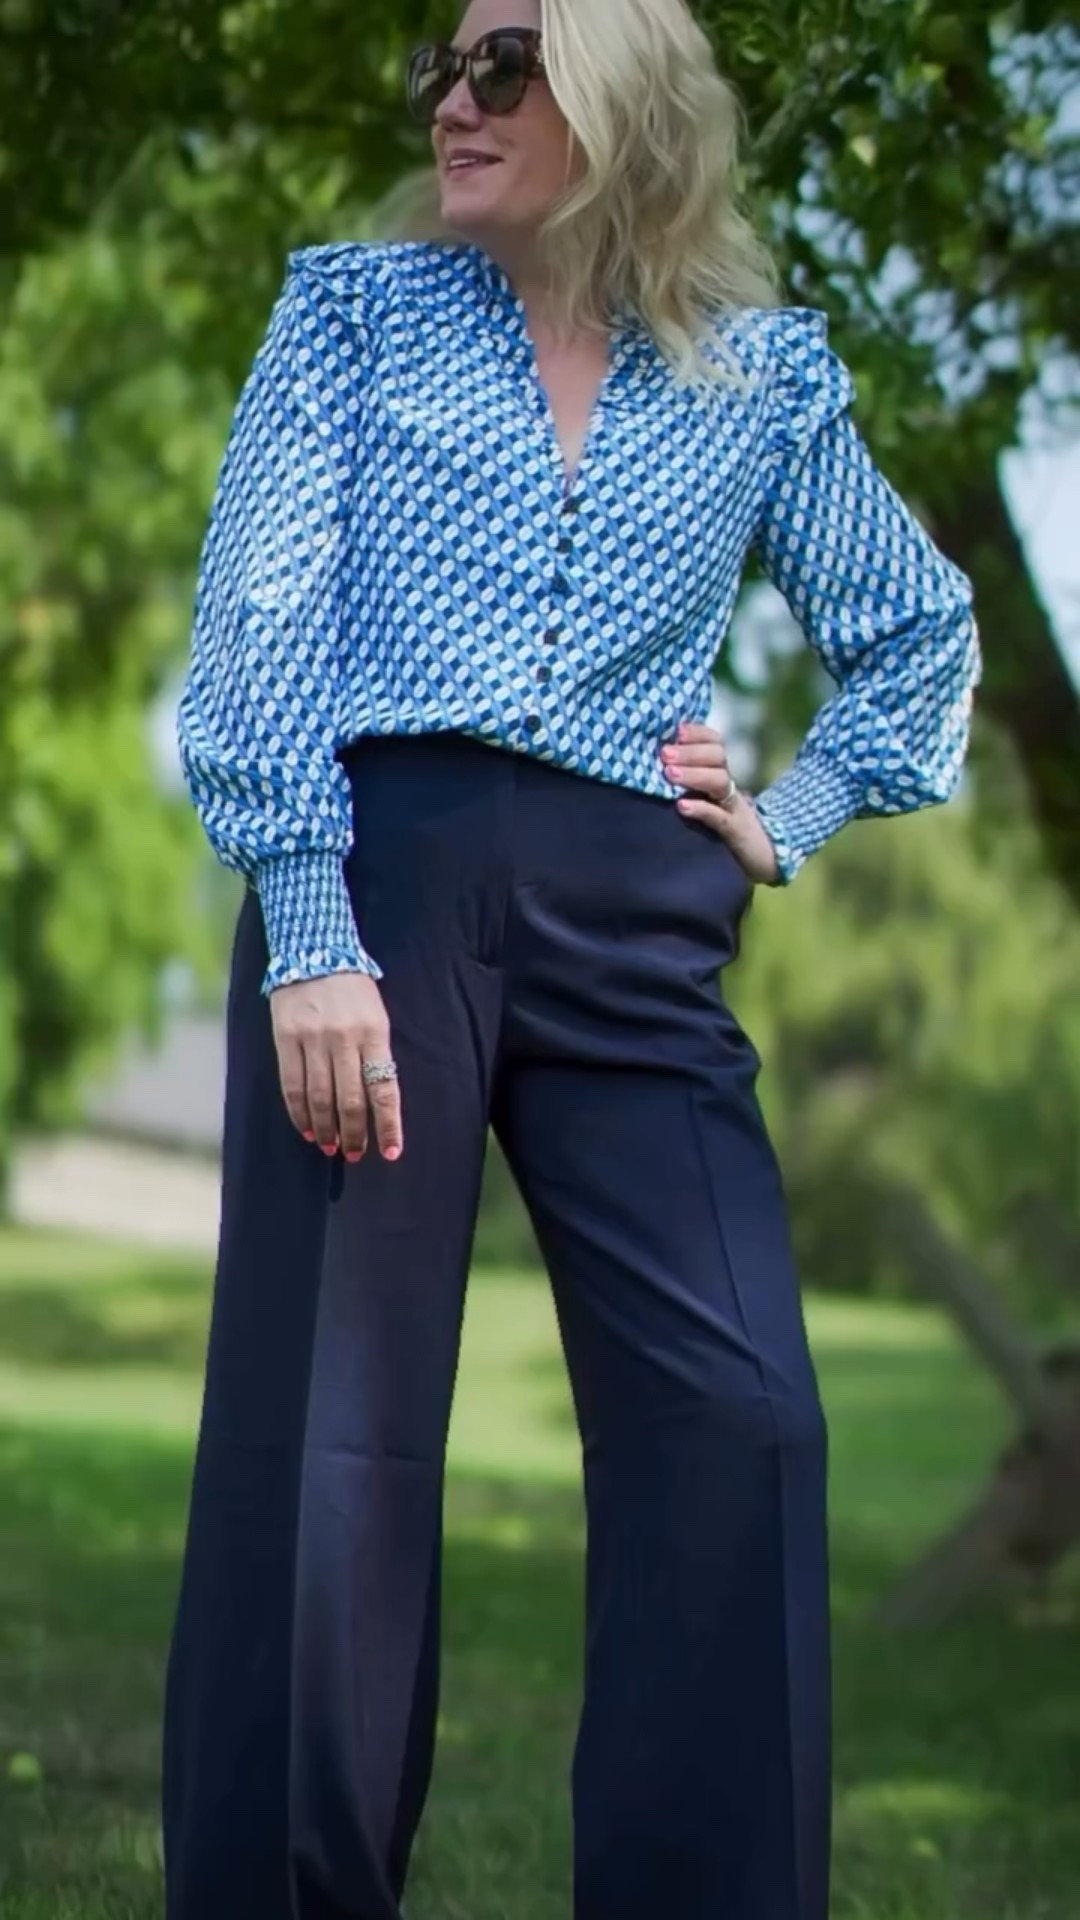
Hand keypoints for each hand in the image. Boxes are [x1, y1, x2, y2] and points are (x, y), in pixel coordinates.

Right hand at [269, 972, 403, 1163]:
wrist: (313, 952)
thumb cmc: (353, 991)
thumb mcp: (377, 1017)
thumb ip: (376, 1054)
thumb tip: (377, 1103)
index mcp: (374, 1033)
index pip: (384, 1088)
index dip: (388, 1125)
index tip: (391, 1152)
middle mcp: (344, 1038)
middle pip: (350, 1100)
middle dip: (354, 1134)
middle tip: (355, 1154)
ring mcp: (313, 1039)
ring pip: (319, 1098)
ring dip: (327, 1129)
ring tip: (331, 1146)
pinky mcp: (285, 1039)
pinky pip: (292, 1086)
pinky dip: (299, 1113)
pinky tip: (307, 1129)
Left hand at [660, 721, 780, 885]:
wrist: (763, 856)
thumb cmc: (723, 826)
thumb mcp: (709, 799)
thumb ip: (690, 781)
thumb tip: (657, 762)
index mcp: (721, 773)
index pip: (715, 742)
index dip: (698, 733)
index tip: (677, 732)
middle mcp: (729, 785)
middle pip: (717, 756)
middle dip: (690, 752)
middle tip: (664, 754)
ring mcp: (733, 807)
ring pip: (719, 781)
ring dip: (693, 775)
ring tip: (669, 774)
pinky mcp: (735, 831)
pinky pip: (718, 817)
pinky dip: (700, 809)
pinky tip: (681, 806)